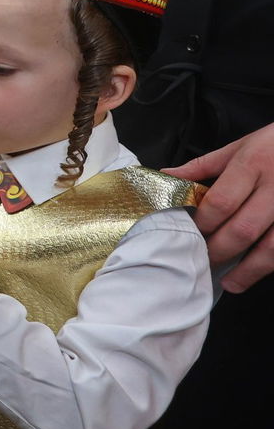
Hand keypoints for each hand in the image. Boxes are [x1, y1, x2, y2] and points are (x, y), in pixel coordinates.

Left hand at [165, 121, 273, 291]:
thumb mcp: (240, 145)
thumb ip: (203, 165)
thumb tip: (167, 176)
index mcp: (253, 164)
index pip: (221, 201)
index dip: (204, 223)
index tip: (189, 235)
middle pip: (244, 229)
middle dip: (220, 250)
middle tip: (203, 262)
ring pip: (272, 246)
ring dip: (249, 270)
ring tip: (230, 283)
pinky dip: (271, 264)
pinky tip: (258, 273)